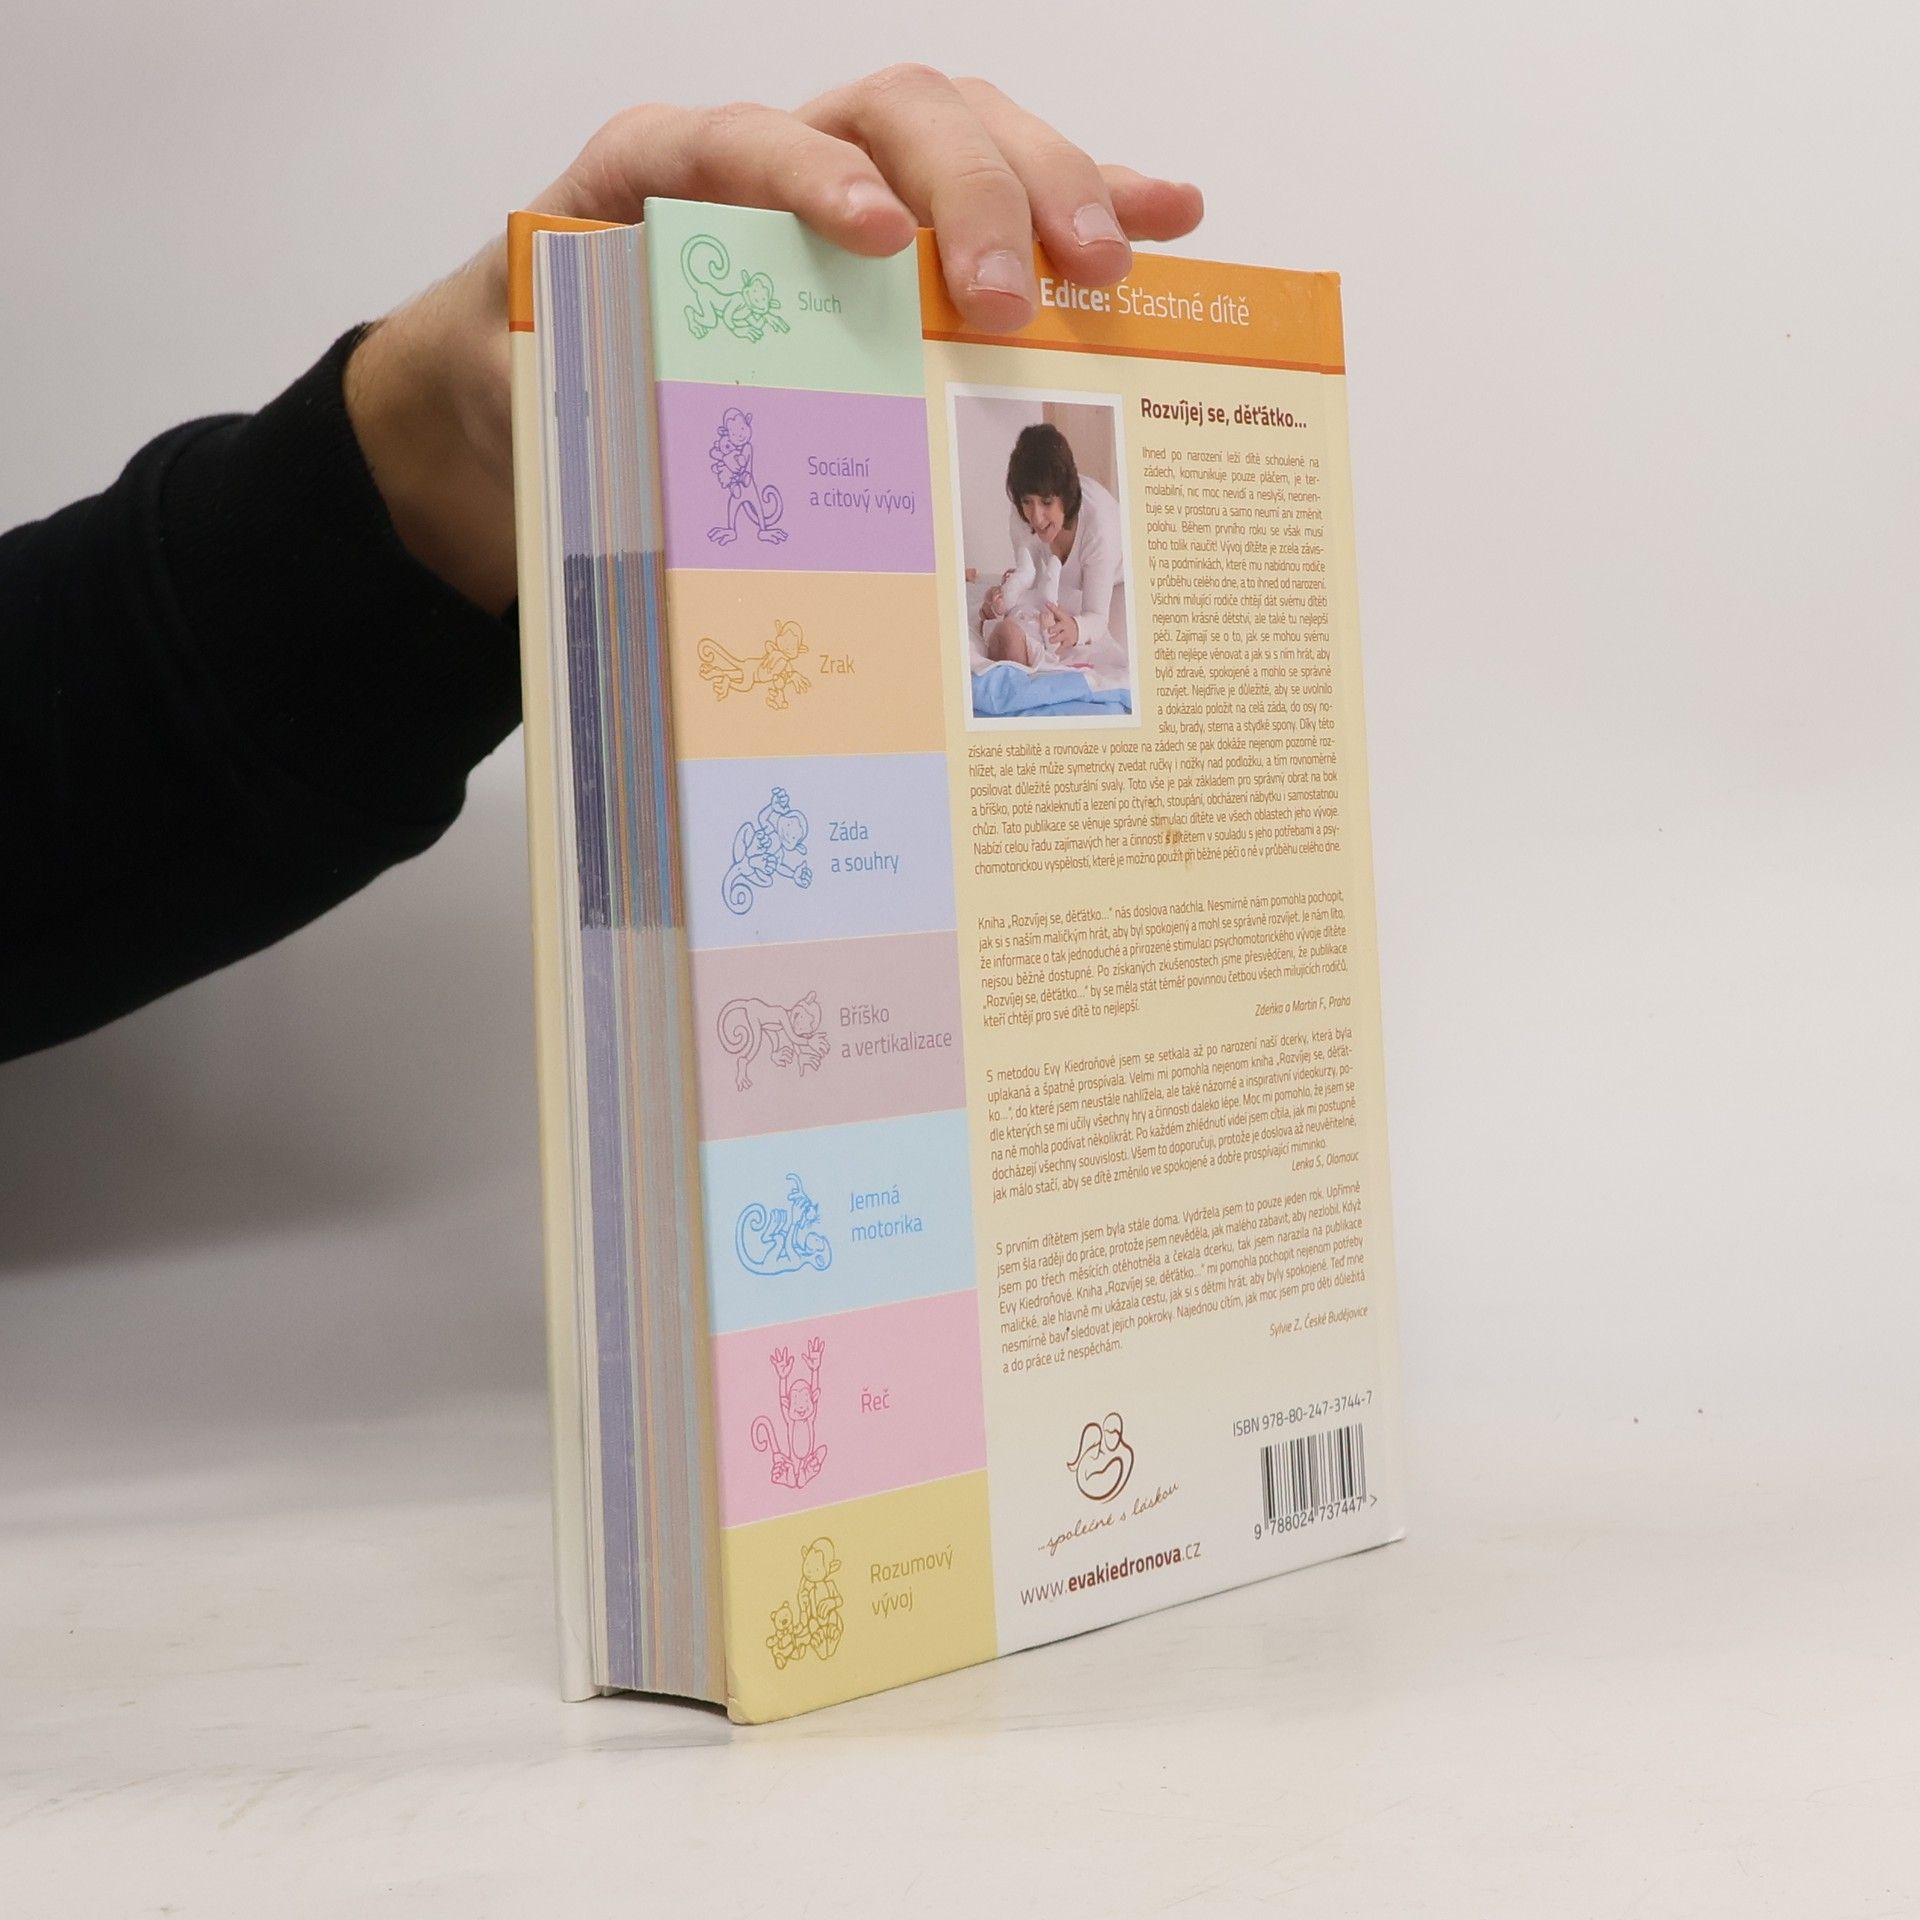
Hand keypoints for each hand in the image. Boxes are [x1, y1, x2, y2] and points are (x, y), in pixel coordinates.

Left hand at [344, 68, 1202, 614]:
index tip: (881, 237)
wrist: (510, 400)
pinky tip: (1164, 215)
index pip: (738, 139)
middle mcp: (762, 169)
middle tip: (1017, 294)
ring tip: (1111, 261)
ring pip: (962, 135)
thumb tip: (644, 422)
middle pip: (885, 114)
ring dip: (1049, 184)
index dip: (813, 174)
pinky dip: (1086, 200)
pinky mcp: (899, 249)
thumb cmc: (521, 391)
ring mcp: (843, 197)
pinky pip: (1000, 202)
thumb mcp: (511, 392)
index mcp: (652, 181)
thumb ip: (552, 383)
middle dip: (967, 187)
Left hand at [1042, 602, 1078, 650]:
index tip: (1047, 604)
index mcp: (1064, 618)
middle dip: (1053, 629)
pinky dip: (1059, 650)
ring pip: (1059, 638)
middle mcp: (1065, 627)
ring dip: (1054, 639)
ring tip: (1050, 640)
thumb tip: (1046, 603)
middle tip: (1049, 630)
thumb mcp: (1063, 616)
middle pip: (1058, 627)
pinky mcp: (1068, 643)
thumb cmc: (1067, 622)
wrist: (1079, 630)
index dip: (1053, 607)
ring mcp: (1067, 635)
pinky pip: (1062, 648)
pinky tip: (1055, 651)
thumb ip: (1055, 611)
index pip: (1058, 611)